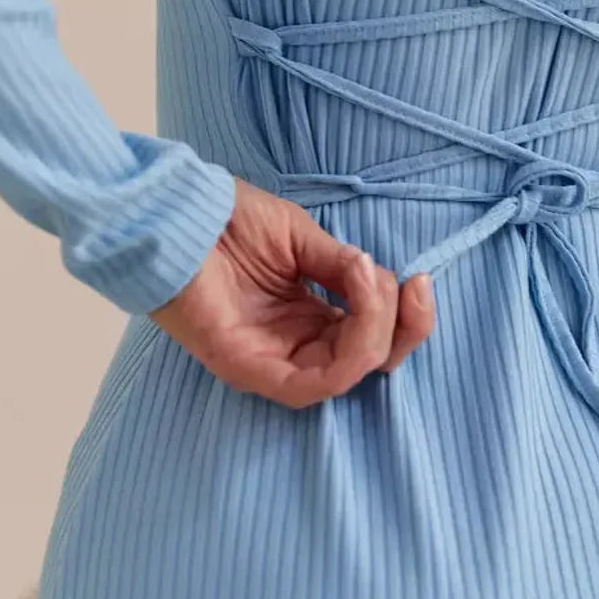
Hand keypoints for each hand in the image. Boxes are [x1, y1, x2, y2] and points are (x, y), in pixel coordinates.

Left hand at [149, 177, 434, 405]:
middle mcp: (295, 345)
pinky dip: (346, 355)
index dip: (406, 319)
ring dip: (376, 334)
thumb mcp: (304, 239)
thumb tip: (381, 282)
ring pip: (346, 375)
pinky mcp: (248, 369)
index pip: (372, 339)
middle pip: (368, 363)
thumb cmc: (228, 222)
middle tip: (412, 287)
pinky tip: (357, 307)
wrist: (177, 213)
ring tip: (374, 288)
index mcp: (310, 317)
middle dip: (403, 328)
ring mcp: (271, 361)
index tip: (420, 281)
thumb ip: (344, 267)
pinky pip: (309, 386)